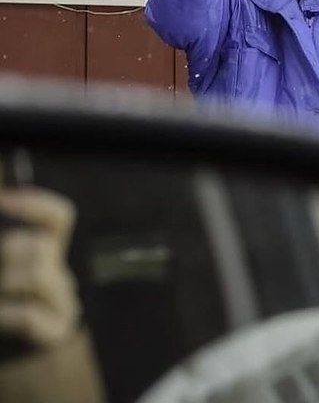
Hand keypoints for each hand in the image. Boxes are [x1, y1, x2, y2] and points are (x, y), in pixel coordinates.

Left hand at [0, 188, 80, 348]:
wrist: (20, 368)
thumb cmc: (7, 312)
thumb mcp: (8, 275)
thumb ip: (11, 248)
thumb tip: (1, 206)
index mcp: (46, 255)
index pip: (58, 218)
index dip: (34, 204)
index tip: (3, 199)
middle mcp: (59, 275)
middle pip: (39, 246)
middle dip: (6, 252)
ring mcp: (63, 303)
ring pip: (37, 273)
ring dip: (4, 283)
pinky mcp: (57, 332)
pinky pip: (28, 314)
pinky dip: (5, 314)